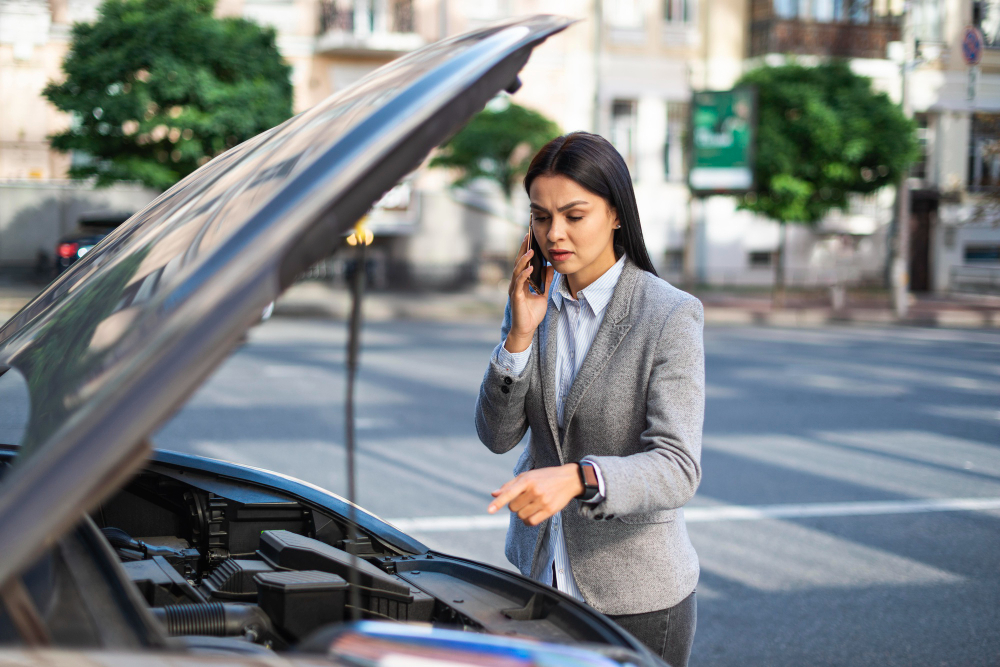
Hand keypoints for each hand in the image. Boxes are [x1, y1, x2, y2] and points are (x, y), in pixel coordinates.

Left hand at [487, 464, 583, 525]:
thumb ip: (510, 485)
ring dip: (521, 513)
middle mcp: (535, 490)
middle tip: (523, 499)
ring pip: (521, 516)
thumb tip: (493, 493)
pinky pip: (531, 522)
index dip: (498, 502)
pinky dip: (527, 521)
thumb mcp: (528, 475)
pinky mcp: (550, 510)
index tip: (489, 510)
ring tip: (529, 506)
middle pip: (513, 507)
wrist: (569, 479)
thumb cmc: (545, 477)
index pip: (509, 493)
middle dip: (515, 505)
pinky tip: (531, 514)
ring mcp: (543, 501)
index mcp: (527, 479)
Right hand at [505, 232, 553, 353]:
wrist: (527, 329)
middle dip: (523, 249)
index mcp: (522, 281)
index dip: (526, 250)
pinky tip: (530, 267)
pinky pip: (520, 283)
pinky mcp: (516, 297)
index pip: (523, 262)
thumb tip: (550, 268)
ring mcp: (515, 289)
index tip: (530, 237)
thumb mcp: (543, 294)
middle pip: (518, 262)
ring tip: (531, 250)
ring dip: (524, 259)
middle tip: (527, 236)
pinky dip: (524, 274)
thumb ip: (545, 281)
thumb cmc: (532, 313)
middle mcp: (516, 283)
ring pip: (517, 270)